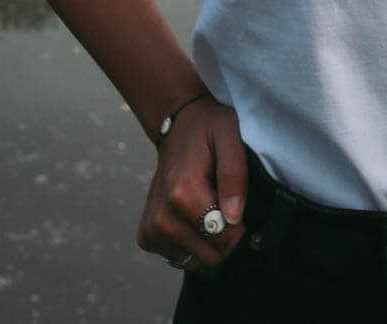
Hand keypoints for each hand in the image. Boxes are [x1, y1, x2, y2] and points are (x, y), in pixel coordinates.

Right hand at [136, 95, 248, 272]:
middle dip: (224, 236)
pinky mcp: (147, 235)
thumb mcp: (229, 137)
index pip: (225, 239)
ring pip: (195, 261)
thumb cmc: (207, 129)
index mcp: (183, 195)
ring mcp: (152, 229)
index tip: (235, 203)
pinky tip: (192, 217)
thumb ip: (234, 174)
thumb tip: (233, 217)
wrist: (177, 125)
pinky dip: (191, 245)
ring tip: (206, 207)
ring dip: (207, 241)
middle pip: (211, 256)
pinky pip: (179, 259)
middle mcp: (162, 217)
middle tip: (221, 204)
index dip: (239, 226)